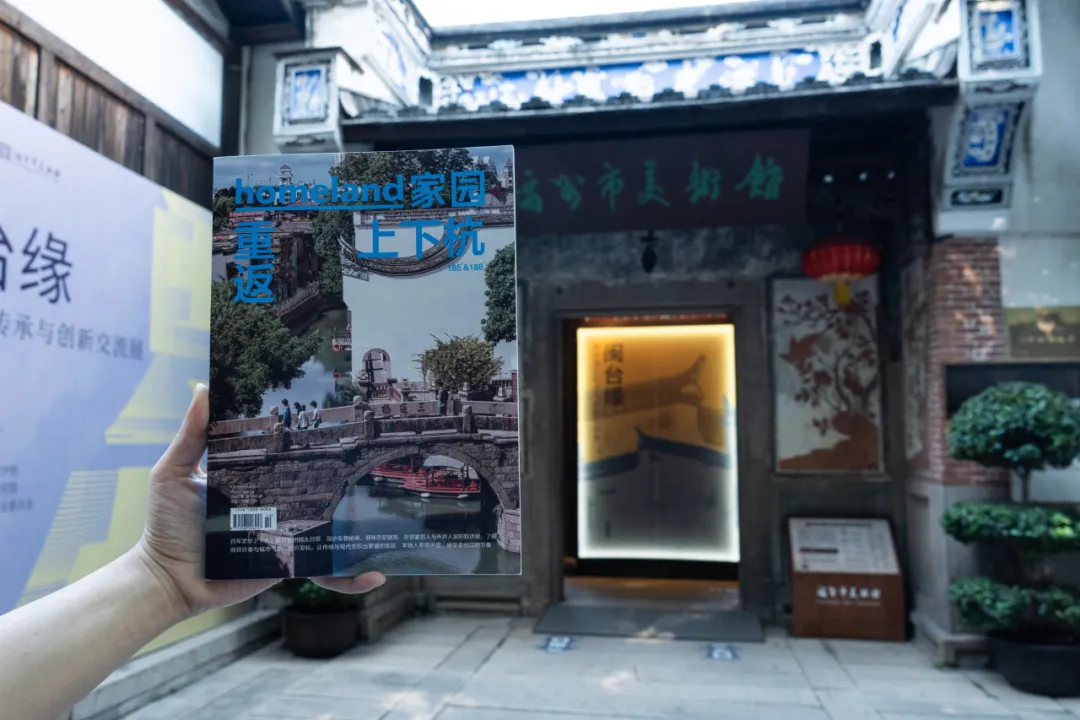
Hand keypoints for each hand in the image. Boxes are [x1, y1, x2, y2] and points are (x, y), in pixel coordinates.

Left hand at [135, 384, 385, 617]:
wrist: (166, 579)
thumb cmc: (166, 525)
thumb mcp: (174, 472)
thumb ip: (190, 436)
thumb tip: (202, 388)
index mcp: (256, 476)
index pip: (290, 452)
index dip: (313, 436)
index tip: (338, 413)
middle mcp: (277, 502)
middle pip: (321, 485)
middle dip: (353, 474)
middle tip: (383, 453)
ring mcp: (287, 532)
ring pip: (332, 526)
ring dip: (363, 524)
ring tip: (396, 511)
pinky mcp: (289, 561)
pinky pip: (324, 570)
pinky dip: (350, 577)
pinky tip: (376, 573)